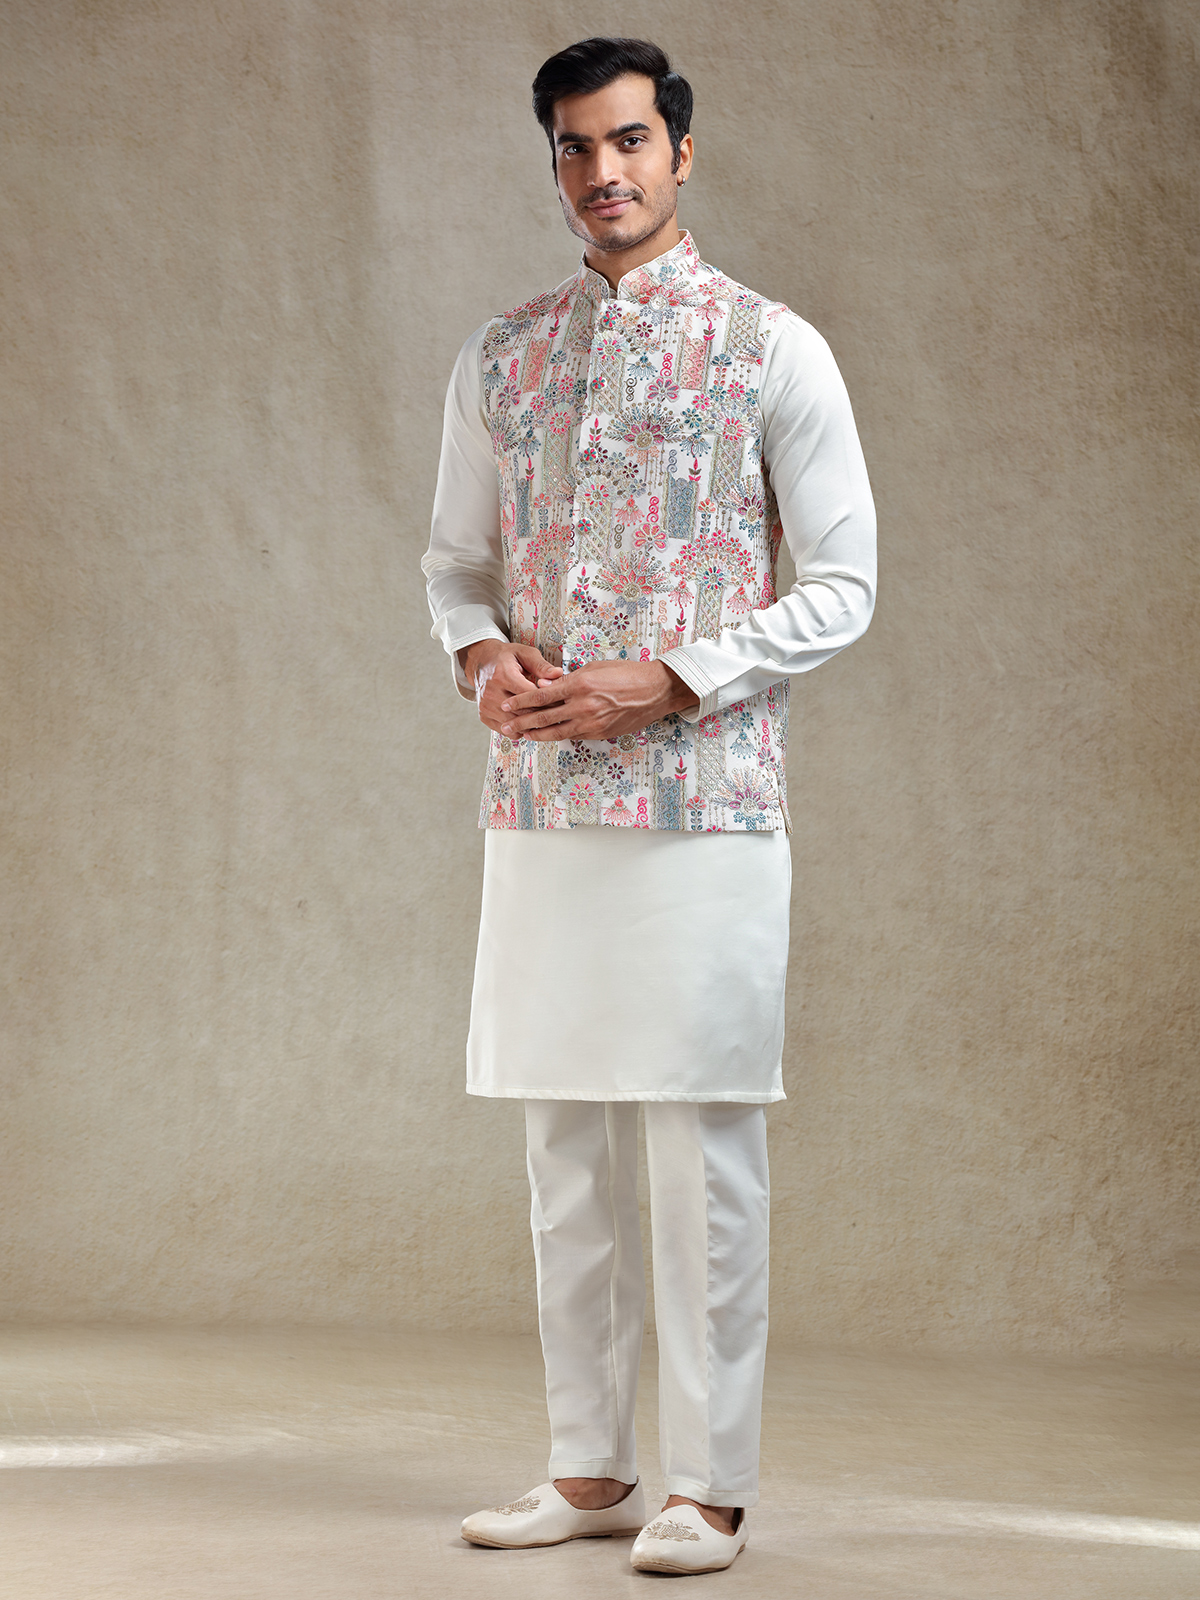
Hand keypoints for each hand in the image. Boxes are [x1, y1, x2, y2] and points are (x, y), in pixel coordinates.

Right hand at [460, 639, 563, 733]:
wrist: (480, 661)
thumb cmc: (504, 657)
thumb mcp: (525, 654)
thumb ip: (542, 665)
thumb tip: (558, 674)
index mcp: (502, 675)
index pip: (530, 695)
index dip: (548, 700)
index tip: (559, 701)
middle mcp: (491, 692)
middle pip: (523, 713)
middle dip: (542, 715)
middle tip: (556, 714)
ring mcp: (486, 705)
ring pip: (514, 725)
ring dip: (531, 726)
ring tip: (543, 720)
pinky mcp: (483, 715)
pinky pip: (505, 731)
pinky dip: (518, 730)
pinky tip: (527, 722)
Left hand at [498, 656, 699, 741]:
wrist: (655, 691)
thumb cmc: (626, 674)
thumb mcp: (594, 668)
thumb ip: (568, 680)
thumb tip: (545, 688)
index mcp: (579, 684)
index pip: (542, 695)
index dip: (521, 701)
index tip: (507, 705)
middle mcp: (583, 705)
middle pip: (544, 717)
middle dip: (521, 722)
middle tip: (505, 726)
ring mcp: (592, 722)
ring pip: (556, 732)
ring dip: (536, 734)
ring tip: (521, 736)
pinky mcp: (600, 733)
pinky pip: (573, 735)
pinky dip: (558, 735)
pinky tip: (547, 736)